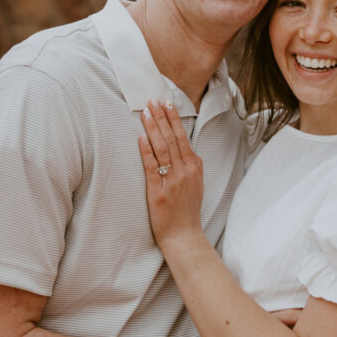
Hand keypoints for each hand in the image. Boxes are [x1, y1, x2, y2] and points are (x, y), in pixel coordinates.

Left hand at [138, 100, 204, 246]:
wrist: (184, 236)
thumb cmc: (187, 211)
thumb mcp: (196, 184)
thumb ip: (190, 166)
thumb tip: (183, 148)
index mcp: (194, 167)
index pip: (183, 137)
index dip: (173, 118)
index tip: (167, 103)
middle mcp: (185, 171)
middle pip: (172, 138)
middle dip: (161, 117)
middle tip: (153, 100)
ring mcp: (172, 181)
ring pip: (162, 148)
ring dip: (153, 128)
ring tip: (145, 112)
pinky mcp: (159, 192)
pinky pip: (152, 167)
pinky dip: (146, 151)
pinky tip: (140, 138)